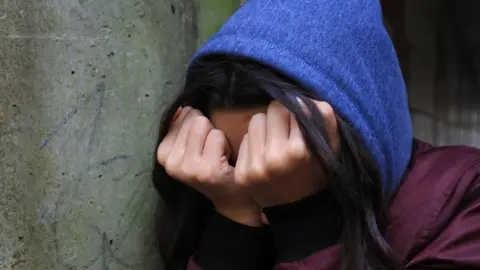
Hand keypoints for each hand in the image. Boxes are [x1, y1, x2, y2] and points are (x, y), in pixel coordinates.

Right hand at [157, 107, 261, 226]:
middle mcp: (171, 163)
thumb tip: (182, 107)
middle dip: (207, 130)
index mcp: (163, 154)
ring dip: (216, 136)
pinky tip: (224, 161)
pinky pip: (217, 135)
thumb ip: (182, 126)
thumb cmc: (212, 165)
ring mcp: (188, 168)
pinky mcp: (206, 170)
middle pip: (193, 118)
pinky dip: (226, 144)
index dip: (197, 126)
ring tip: (217, 154)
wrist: (232, 197)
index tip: (200, 146)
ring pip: (204, 124)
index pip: (181, 115)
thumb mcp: (189, 147)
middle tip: (211, 151)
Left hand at [234, 100, 338, 206]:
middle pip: (271, 110)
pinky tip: (264, 157)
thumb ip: (324, 120)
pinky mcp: (242, 173)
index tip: (300, 123)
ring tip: (275, 142)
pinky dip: (255, 144)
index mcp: (299, 151)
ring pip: (255, 121)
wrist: (297, 212)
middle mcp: (274, 157)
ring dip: (266, 128)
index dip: (297, 112)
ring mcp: (255, 167)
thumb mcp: (330, 150)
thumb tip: (304, 100)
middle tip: (287, 131)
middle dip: (280, 117)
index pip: (291, 107)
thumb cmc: (316, 175)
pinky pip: (245, 139)